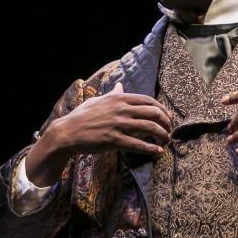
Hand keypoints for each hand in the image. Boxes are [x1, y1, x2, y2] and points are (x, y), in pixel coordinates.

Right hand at [52, 82, 172, 155]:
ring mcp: (118, 124)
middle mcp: (121, 109)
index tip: (167, 117)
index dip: (162, 109)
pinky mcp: (114, 140)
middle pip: (153, 113)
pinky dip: (151, 148)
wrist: (68, 132)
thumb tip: (120, 85)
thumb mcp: (99, 100)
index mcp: (119, 98)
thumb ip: (113, 94)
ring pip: (149, 128)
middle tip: (170, 130)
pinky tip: (158, 152)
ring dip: (162, 135)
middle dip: (166, 122)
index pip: (149, 101)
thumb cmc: (83, 116)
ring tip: (167, 140)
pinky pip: (138, 144)